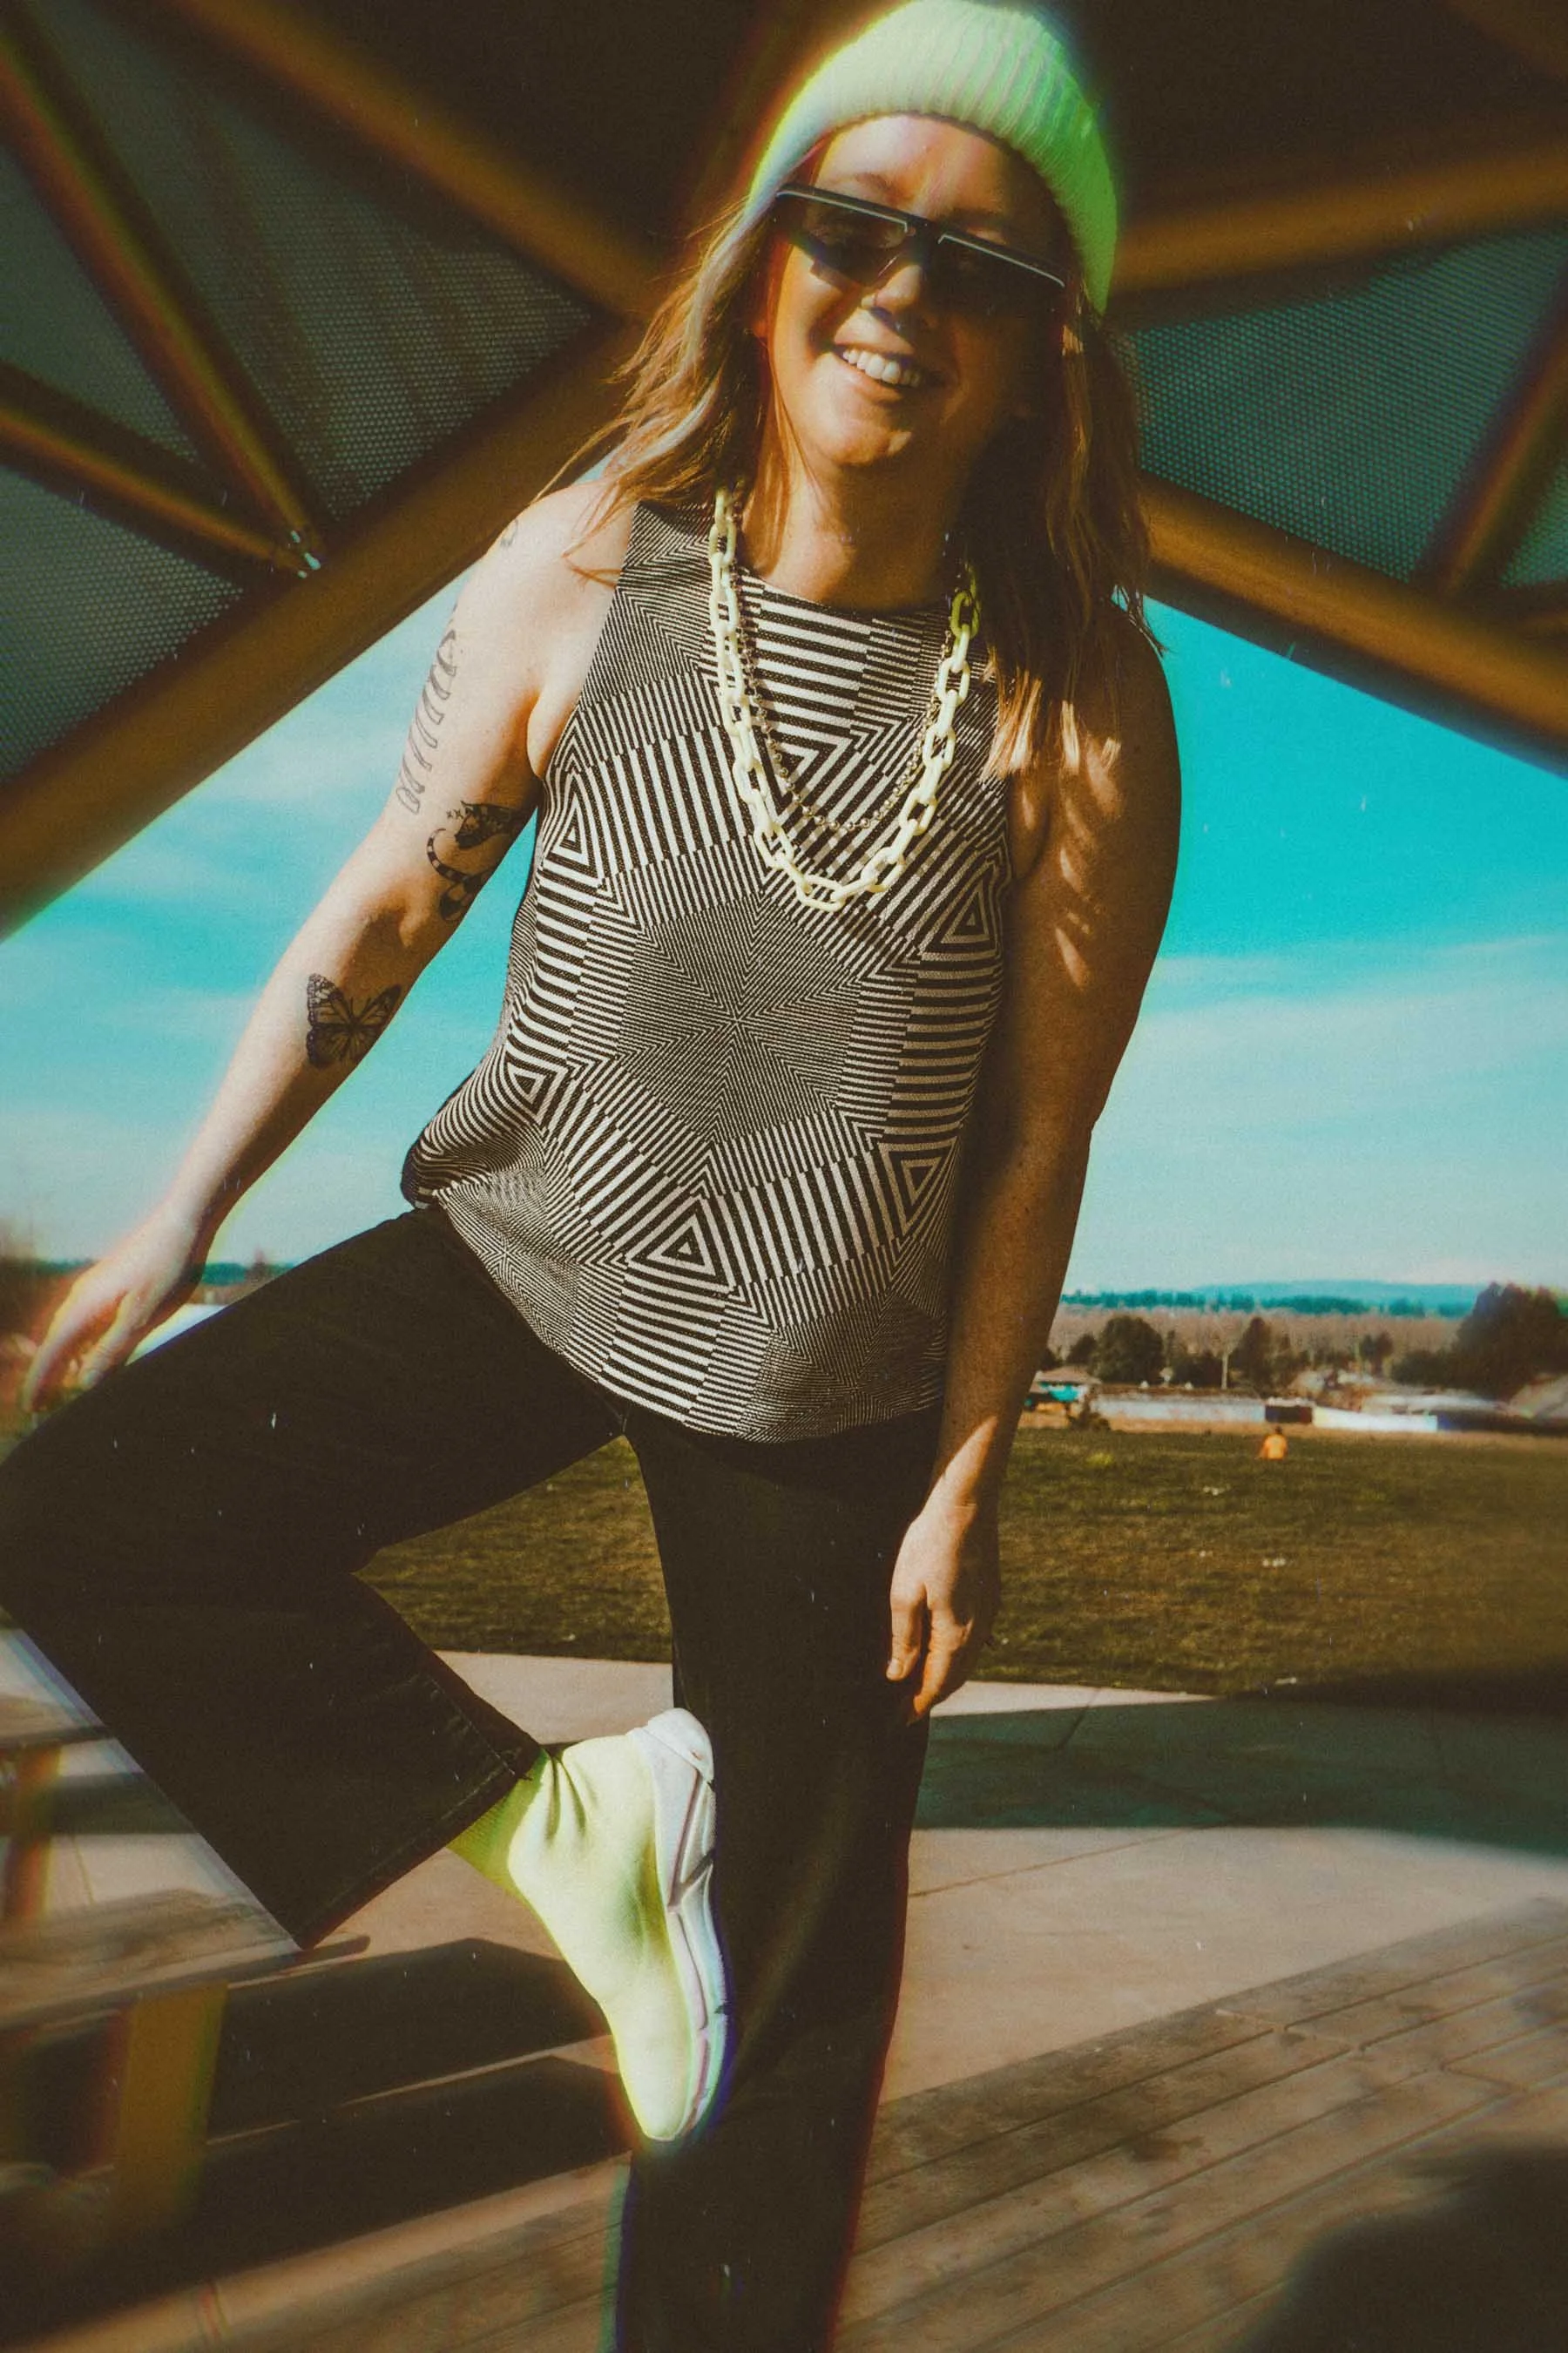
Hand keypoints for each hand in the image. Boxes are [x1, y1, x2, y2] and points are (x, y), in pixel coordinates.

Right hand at [22, 1207, 207, 1411]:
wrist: (181, 1223)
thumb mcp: (143, 1316)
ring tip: (58, 1386)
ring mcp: (93, 1288)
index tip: (30, 1406)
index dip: (39, 1380)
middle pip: (54, 1342)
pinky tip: (86, 1350)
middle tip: (39, 1405)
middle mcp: (81, 1296)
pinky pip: (83, 1319)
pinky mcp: (107, 1284)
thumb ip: (112, 1349)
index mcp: (85, 1306)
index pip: (52, 1351)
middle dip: (45, 1373)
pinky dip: (78, 1341)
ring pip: (68, 1330)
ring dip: (61, 1358)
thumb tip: (84, 1382)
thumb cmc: (166, 1267)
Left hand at [886, 1492, 999, 1719]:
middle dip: (929, 1697)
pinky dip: (955, 1656)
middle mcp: (978, 1630)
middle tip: (903, 1710)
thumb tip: (897, 1676)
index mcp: (956, 1634)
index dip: (916, 1706)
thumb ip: (903, 1638)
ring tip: (918, 1686)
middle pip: (954, 1678)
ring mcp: (988, 1613)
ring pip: (966, 1660)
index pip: (936, 1685)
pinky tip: (943, 1653)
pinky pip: (973, 1641)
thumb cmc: (929, 1544)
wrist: (965, 1505)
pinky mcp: (989, 1597)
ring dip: (943, 1677)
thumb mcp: (904, 1593)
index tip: (897, 1723)